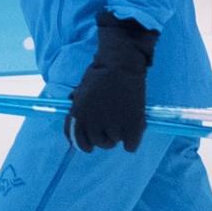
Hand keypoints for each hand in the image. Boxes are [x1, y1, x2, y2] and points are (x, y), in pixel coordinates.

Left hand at [69, 15, 154, 152]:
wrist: (121, 64)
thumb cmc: (101, 72)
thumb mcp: (82, 91)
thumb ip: (79, 108)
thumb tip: (77, 120)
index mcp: (79, 115)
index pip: (77, 140)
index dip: (84, 145)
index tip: (90, 146)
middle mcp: (93, 123)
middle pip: (99, 143)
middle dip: (105, 137)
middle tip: (112, 126)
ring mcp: (113, 125)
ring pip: (115, 142)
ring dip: (120, 133)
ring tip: (124, 116)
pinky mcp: (131, 126)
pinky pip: (130, 145)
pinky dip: (133, 140)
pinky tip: (135, 127)